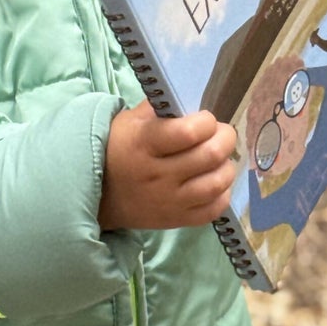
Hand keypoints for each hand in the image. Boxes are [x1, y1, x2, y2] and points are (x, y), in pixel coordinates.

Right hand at [99, 102, 238, 230]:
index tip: (204, 120)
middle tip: (220, 135)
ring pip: (217, 183)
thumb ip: (161, 109)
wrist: (100, 195)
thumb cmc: (119, 149)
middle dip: (225, 138)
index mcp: (144, 144)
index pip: (188, 132)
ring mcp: (169, 201)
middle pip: (210, 155)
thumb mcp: (130, 121)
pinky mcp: (177, 221)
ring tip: (218, 159)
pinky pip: (213, 209)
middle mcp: (158, 175)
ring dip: (226, 166)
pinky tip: (213, 182)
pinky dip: (222, 193)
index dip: (206, 122)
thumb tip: (194, 105)